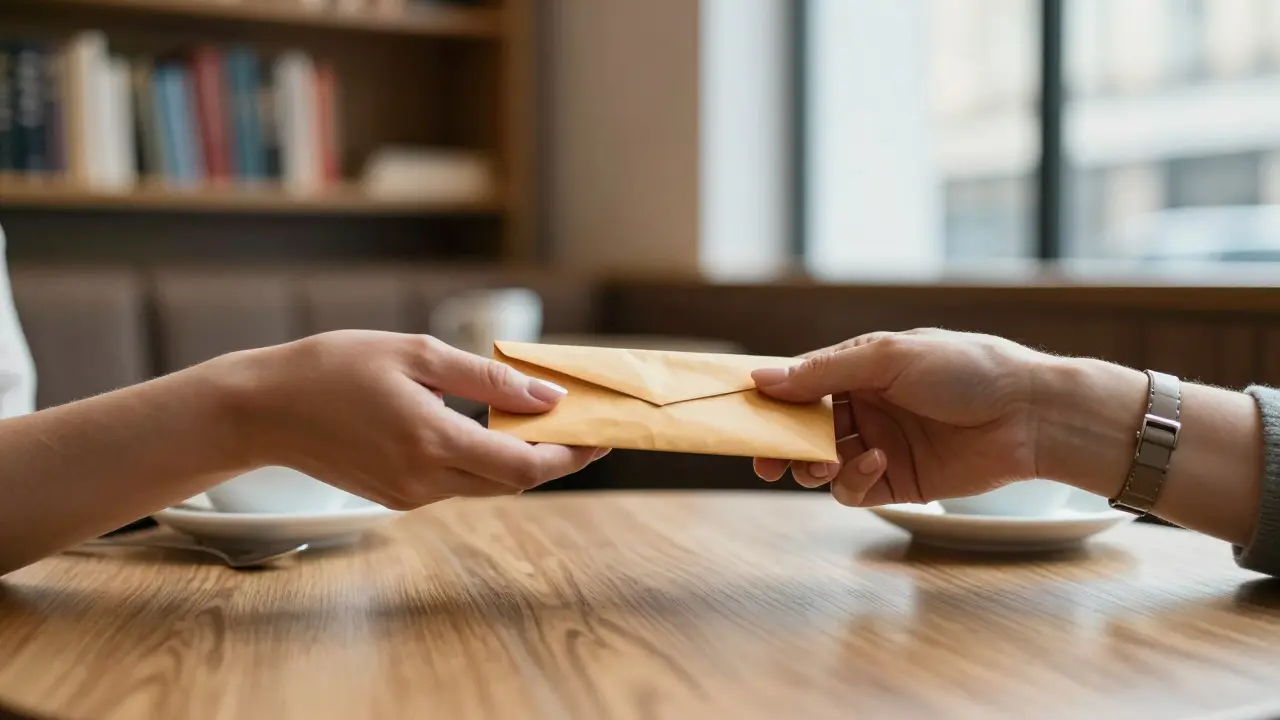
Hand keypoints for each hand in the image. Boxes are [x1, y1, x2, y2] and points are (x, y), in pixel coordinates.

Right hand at [223, 330, 605, 509]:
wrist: (262, 409)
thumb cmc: (333, 368)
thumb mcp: (416, 355)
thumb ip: (487, 379)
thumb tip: (548, 395)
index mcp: (432, 442)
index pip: (524, 467)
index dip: (571, 455)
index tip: (602, 434)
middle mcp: (425, 480)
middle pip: (513, 482)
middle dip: (555, 455)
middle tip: (585, 422)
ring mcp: (410, 495)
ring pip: (486, 483)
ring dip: (519, 456)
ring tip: (544, 418)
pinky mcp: (397, 497)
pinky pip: (457, 481)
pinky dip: (484, 458)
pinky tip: (492, 427)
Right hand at [750, 329, 1051, 506]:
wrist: (1032, 414)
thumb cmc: (968, 368)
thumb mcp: (887, 358)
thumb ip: (822, 372)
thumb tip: (761, 379)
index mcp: (859, 369)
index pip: (799, 384)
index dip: (769, 399)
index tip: (739, 413)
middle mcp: (864, 407)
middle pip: (802, 430)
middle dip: (779, 443)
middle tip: (762, 458)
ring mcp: (879, 445)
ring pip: (820, 463)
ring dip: (812, 463)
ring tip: (823, 460)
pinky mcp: (897, 481)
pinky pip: (853, 489)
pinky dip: (852, 479)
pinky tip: (876, 461)